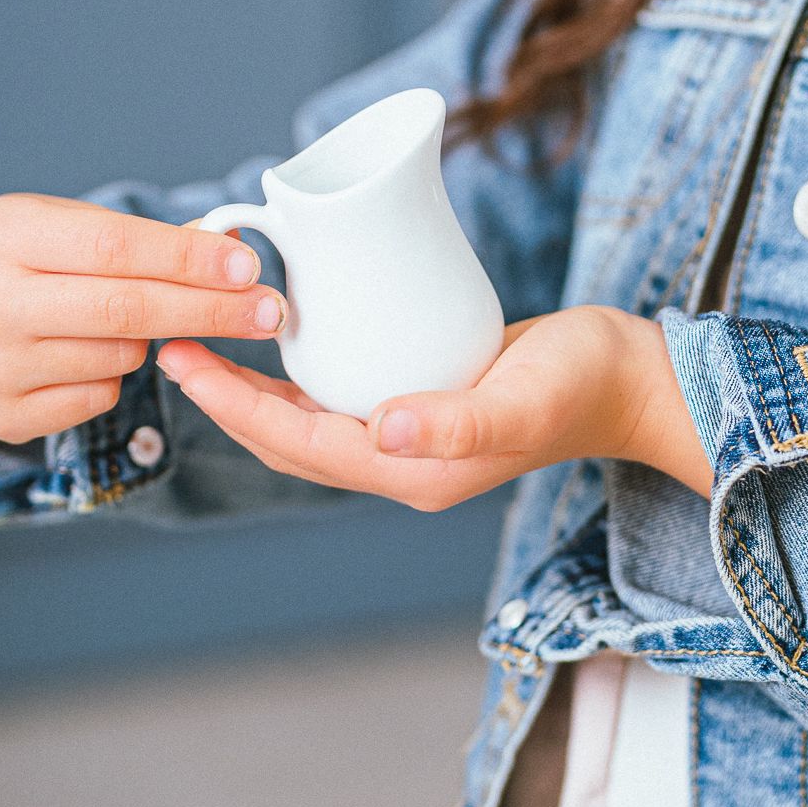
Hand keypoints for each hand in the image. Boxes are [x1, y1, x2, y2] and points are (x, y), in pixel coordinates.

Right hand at [0, 194, 288, 444]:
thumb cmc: (18, 254)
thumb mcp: (63, 224)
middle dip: (211, 311)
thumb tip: (231, 255)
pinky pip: (98, 396)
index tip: (247, 268)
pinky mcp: (0, 416)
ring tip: (121, 318)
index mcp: (3, 235)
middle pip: (126, 310)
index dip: (188, 260)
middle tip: (270, 312)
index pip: (115, 248)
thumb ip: (140, 238)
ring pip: (120, 357)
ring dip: (151, 340)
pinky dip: (112, 375)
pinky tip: (82, 352)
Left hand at [156, 303, 712, 510]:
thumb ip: (459, 422)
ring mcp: (413, 438)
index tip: (182, 359)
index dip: (233, 406)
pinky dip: (301, 374)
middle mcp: (404, 462)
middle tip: (173, 345)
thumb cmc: (584, 381)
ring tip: (211, 342)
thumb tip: (384, 429)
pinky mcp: (424, 407)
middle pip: (289, 440)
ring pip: (310, 421)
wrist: (634, 379)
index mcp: (414, 470)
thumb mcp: (524, 396)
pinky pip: (342, 399)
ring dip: (256, 389)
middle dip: (227, 400)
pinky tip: (284, 336)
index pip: (297, 443)